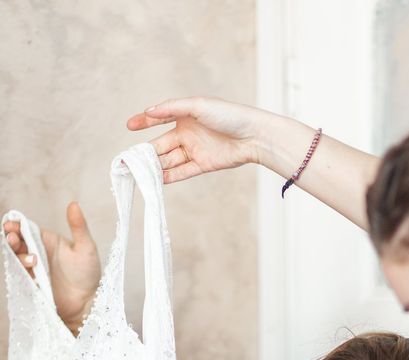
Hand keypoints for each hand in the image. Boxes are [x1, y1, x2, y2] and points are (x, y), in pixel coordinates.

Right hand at [3, 202, 100, 334]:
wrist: (86, 303)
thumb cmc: (89, 273)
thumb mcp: (86, 247)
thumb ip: (79, 226)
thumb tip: (74, 203)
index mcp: (51, 240)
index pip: (29, 228)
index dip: (18, 224)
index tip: (11, 223)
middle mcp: (40, 252)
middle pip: (18, 240)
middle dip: (11, 236)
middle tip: (12, 235)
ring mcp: (34, 267)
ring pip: (16, 254)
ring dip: (16, 251)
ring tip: (26, 254)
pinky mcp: (31, 280)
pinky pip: (19, 270)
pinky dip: (20, 265)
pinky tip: (30, 265)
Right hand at [127, 97, 271, 183]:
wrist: (254, 135)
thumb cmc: (229, 115)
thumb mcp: (198, 106)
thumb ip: (172, 108)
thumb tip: (149, 111)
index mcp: (186, 116)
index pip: (160, 119)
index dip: (145, 122)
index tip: (129, 126)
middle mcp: (189, 133)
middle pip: (162, 144)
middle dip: (146, 152)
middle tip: (128, 159)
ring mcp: (196, 150)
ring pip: (170, 159)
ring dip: (156, 166)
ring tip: (139, 172)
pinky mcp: (204, 164)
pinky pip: (183, 171)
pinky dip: (170, 176)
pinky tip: (157, 179)